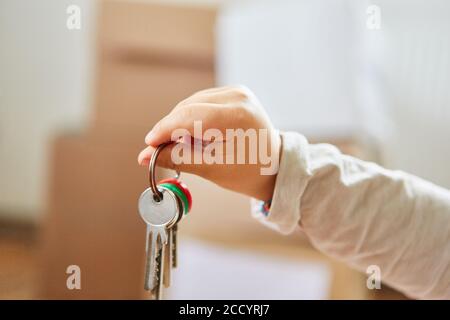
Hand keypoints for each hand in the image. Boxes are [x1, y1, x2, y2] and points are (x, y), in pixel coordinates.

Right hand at [138, 86, 280, 200]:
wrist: (274, 165)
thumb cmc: (249, 171)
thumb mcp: (212, 168)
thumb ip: (178, 158)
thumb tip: (145, 156)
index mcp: (237, 115)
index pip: (189, 116)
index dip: (164, 130)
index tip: (149, 145)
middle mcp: (238, 96)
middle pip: (188, 108)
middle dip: (171, 130)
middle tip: (162, 151)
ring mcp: (237, 92)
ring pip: (191, 104)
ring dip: (181, 125)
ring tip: (187, 147)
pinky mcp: (234, 93)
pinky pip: (201, 103)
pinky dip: (192, 119)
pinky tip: (196, 136)